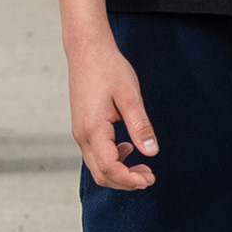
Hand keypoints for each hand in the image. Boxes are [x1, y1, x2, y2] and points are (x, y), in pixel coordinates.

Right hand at [66, 32, 158, 190]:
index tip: (150, 178)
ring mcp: (80, 131)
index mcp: (93, 129)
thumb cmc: (107, 69)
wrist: (86, 49)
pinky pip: (95, 153)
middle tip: (149, 176)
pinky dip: (112, 160)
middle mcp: (82, 134)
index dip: (131, 180)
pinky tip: (127, 147)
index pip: (110, 168)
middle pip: (101, 174)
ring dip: (119, 172)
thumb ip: (140, 127)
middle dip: (125, 181)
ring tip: (142, 166)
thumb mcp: (130, 97)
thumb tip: (151, 152)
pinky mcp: (82, 126)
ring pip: (97, 166)